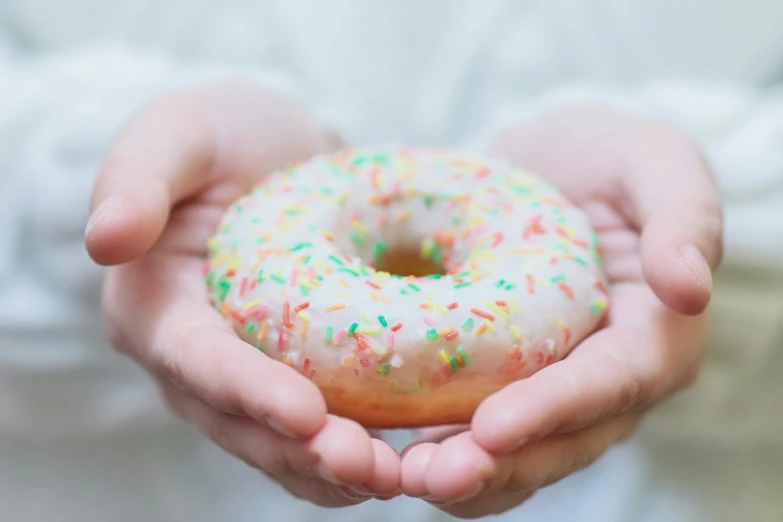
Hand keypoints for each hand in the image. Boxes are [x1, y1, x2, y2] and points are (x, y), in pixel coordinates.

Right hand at [85, 82, 399, 505]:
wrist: (278, 150)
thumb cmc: (226, 134)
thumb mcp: (180, 131)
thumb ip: (137, 176)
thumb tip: (106, 239)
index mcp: (154, 305)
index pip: (197, 359)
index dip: (248, 390)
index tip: (307, 412)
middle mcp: (191, 358)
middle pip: (240, 422)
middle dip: (302, 451)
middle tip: (371, 466)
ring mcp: (239, 377)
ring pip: (278, 443)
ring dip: (332, 470)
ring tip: (396, 477)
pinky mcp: (286, 379)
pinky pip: (311, 435)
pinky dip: (348, 457)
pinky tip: (402, 466)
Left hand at [400, 103, 722, 517]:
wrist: (544, 163)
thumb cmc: (603, 156)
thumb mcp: (652, 159)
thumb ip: (683, 214)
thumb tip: (689, 288)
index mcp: (656, 333)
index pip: (612, 383)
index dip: (556, 409)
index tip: (493, 426)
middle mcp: (610, 378)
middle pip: (564, 440)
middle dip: (501, 465)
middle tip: (433, 476)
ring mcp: (558, 388)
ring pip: (522, 453)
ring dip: (468, 476)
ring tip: (406, 478)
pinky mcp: (509, 383)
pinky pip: (483, 433)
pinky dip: (444, 449)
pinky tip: (397, 456)